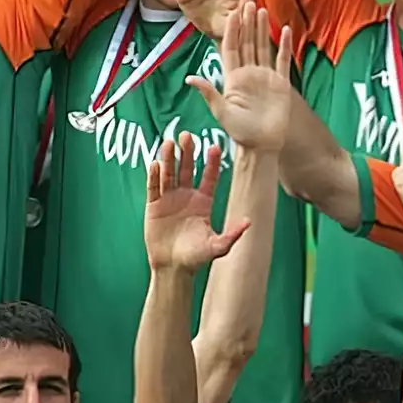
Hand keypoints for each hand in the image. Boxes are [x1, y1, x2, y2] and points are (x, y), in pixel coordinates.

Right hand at [144, 132, 246, 273]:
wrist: (173, 267)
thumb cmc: (196, 257)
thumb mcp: (217, 246)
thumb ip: (232, 234)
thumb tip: (249, 222)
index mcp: (203, 202)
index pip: (208, 177)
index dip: (211, 163)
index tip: (214, 146)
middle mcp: (186, 196)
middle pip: (186, 169)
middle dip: (187, 153)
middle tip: (187, 136)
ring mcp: (169, 199)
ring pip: (169, 174)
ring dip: (169, 158)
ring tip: (170, 143)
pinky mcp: (153, 206)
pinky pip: (153, 187)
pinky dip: (154, 176)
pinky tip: (156, 163)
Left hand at [187, 0, 294, 152]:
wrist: (262, 146)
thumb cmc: (240, 132)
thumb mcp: (221, 112)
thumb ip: (209, 92)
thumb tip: (190, 78)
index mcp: (233, 78)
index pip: (231, 47)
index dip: (232, 29)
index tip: (232, 12)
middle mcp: (249, 74)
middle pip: (247, 42)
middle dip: (247, 21)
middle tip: (247, 0)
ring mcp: (265, 77)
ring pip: (263, 46)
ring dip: (262, 28)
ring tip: (261, 8)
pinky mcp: (281, 84)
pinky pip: (282, 60)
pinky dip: (283, 45)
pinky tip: (284, 30)